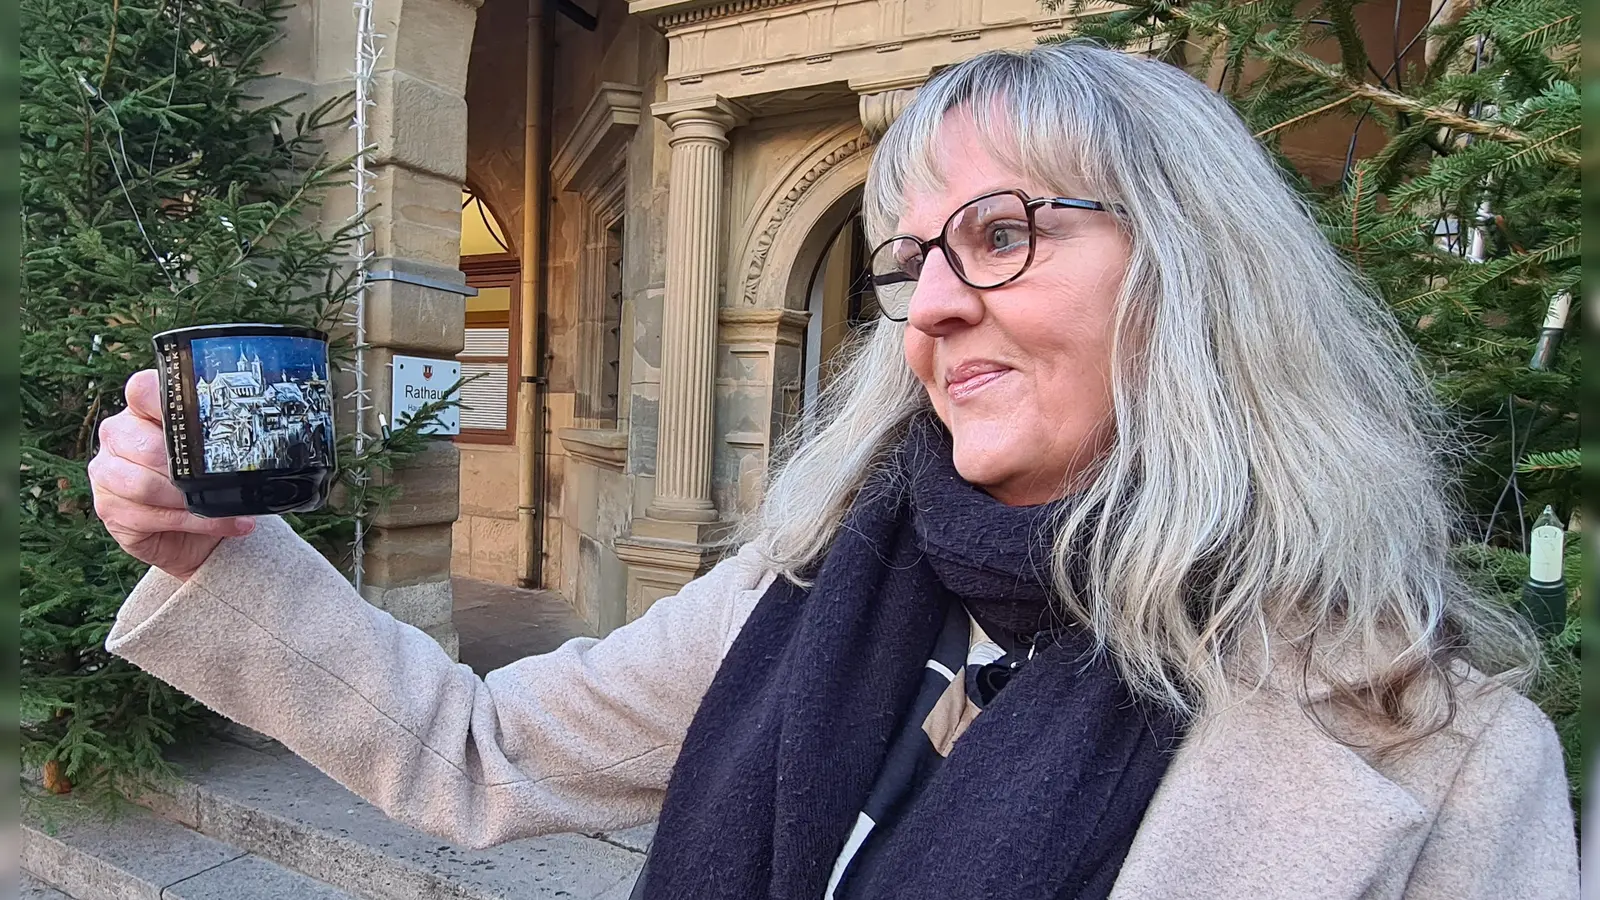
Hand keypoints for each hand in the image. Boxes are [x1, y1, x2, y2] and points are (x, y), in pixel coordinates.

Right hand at [89, 370, 254, 580]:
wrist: (192, 531)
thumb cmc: (201, 482)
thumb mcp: (209, 452)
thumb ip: (215, 434)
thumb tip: (252, 430)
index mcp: (140, 411)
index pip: (142, 390)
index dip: (169, 400)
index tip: (202, 417)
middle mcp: (117, 436)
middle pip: (147, 445)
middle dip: (189, 469)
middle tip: (220, 478)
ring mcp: (106, 473)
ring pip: (145, 485)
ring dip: (190, 500)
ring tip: (223, 506)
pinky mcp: (108, 508)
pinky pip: (150, 516)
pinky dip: (192, 523)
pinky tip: (220, 524)